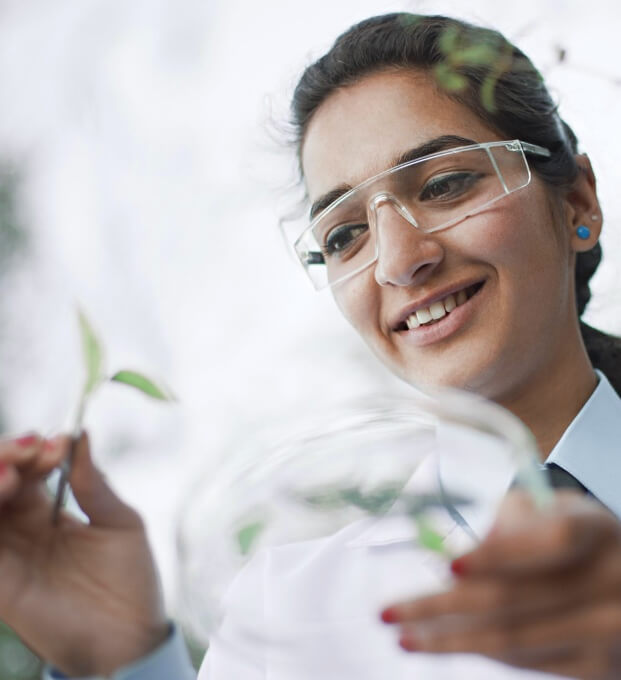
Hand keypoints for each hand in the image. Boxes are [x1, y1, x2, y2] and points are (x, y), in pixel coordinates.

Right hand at [0, 432, 168, 675]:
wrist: (130, 637)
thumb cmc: (131, 580)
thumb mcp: (120, 523)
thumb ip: (94, 484)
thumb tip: (80, 435)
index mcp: (49, 511)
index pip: (28, 469)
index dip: (37, 451)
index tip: (58, 444)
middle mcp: (21, 528)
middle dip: (9, 456)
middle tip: (32, 448)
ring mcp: (8, 553)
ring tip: (15, 472)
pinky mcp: (0, 581)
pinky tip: (1, 493)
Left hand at [381, 490, 620, 678]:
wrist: (618, 574)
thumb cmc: (564, 530)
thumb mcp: (542, 508)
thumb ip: (506, 523)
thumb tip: (458, 566)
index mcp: (595, 529)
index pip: (552, 540)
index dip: (500, 554)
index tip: (448, 567)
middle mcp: (612, 581)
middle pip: (517, 600)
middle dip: (442, 608)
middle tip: (390, 612)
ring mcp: (610, 631)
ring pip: (515, 640)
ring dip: (450, 641)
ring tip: (403, 636)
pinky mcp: (601, 667)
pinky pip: (526, 662)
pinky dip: (480, 650)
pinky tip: (445, 642)